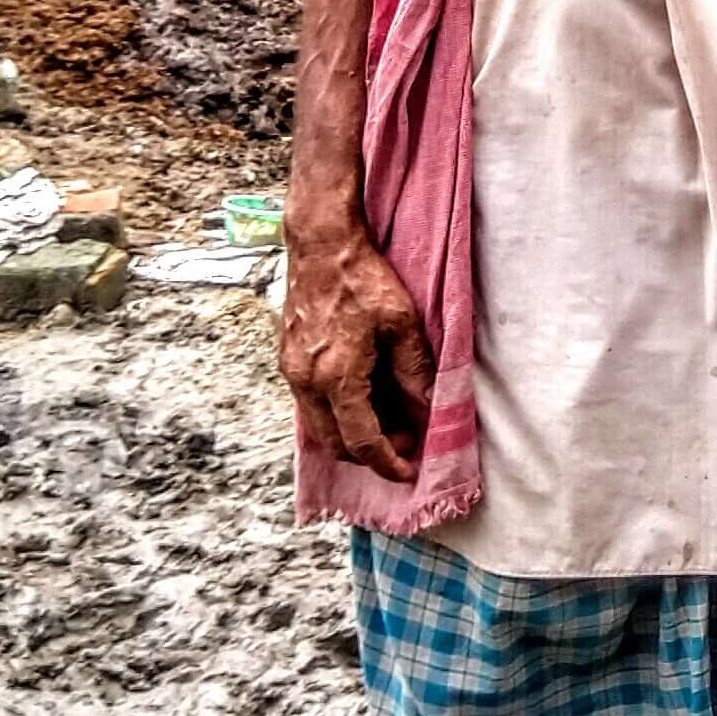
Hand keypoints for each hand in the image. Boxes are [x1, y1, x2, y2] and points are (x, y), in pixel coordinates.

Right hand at [280, 211, 434, 483]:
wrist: (321, 244)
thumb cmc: (363, 278)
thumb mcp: (401, 323)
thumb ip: (414, 371)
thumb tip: (430, 407)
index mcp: (337, 376)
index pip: (362, 441)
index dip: (387, 463)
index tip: (408, 471)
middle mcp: (306, 381)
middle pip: (335, 443)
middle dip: (369, 453)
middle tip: (404, 440)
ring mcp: (291, 371)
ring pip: (319, 427)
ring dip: (350, 435)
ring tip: (387, 419)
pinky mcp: (287, 359)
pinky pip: (310, 406)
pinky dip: (336, 414)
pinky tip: (362, 397)